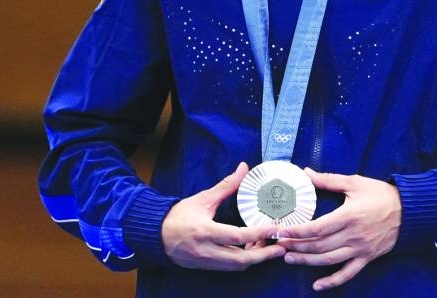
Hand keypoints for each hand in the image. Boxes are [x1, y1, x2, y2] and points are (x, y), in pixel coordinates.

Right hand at [161, 162, 284, 270]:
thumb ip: (226, 186)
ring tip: (269, 247)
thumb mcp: (203, 198)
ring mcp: (206, 262)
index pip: (237, 236)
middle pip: (241, 260)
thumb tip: (243, 168)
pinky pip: (229, 267)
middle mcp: (206, 250)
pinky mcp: (206, 267)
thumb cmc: (179, 215)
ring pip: (237, 266)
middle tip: (281, 246)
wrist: (155, 235)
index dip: (259, 234)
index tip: (276, 229)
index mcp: (205, 231)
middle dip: (264, 255)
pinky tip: (252, 250)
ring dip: (255, 258)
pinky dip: (243, 260)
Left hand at [277, 168, 401, 290]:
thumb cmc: (381, 194)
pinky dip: (332, 282)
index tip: (281, 232)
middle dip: (296, 246)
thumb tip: (306, 172)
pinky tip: (317, 286)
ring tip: (289, 259)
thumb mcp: (354, 182)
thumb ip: (329, 180)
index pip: (316, 228)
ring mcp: (360, 249)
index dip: (297, 232)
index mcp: (348, 216)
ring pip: (328, 260)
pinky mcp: (367, 257)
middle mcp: (352, 235)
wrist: (409, 210)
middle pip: (318, 245)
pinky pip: (347, 273)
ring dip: (307, 261)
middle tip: (279, 245)